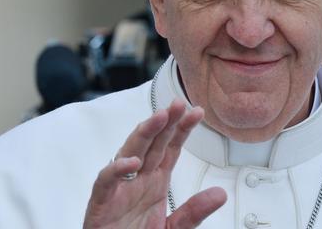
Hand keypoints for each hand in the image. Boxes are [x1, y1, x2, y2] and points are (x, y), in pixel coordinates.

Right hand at [84, 99, 226, 227]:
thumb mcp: (174, 227)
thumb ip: (194, 212)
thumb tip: (220, 194)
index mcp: (154, 182)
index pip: (170, 148)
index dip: (182, 129)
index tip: (197, 112)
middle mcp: (137, 180)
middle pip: (151, 144)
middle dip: (165, 122)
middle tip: (178, 104)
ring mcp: (118, 190)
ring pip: (129, 153)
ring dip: (144, 134)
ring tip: (159, 119)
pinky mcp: (101, 204)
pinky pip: (105, 182)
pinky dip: (115, 170)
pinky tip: (131, 161)